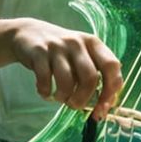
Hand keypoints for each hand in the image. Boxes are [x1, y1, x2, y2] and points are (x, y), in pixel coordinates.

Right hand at [8, 19, 123, 118]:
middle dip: (83, 99)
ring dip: (64, 97)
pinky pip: (45, 79)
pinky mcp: (39, 52)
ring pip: (67, 81)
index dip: (110, 91)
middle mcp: (77, 42)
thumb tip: (102, 108)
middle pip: (90, 77)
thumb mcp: (81, 56)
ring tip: (60, 98)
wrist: (28, 33)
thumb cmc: (61, 52)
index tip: (102, 108)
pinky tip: (46, 93)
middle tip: (75, 106)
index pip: (112, 66)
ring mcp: (57, 46)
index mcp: (93, 44)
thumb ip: (93, 77)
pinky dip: (46, 92)